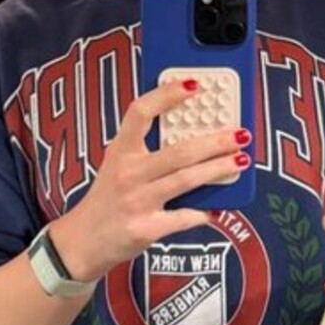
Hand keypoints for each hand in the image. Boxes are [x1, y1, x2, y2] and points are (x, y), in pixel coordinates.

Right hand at [52, 80, 247, 281]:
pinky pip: (183, 217)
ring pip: (186, 180)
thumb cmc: (108, 198)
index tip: (193, 84)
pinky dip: (203, 212)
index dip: (166, 96)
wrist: (84, 240)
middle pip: (178, 151)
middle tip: (240, 134)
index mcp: (120, 151)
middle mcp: (128, 173)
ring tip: (241, 160)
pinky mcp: (146, 228)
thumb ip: (147, 149)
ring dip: (218, 169)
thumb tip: (194, 133)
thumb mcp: (118, 164)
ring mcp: (137, 202)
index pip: (140, 112)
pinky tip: (217, 207)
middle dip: (215, 141)